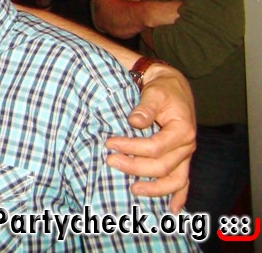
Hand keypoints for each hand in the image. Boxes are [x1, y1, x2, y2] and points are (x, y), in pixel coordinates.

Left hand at [105, 64, 194, 212]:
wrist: (172, 87)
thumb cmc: (163, 89)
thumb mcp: (154, 93)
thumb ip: (145, 108)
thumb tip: (135, 121)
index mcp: (183, 130)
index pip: (156, 147)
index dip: (131, 147)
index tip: (109, 143)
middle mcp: (187, 146)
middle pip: (162, 166)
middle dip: (134, 167)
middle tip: (110, 161)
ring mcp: (185, 155)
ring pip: (175, 180)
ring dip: (154, 188)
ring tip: (132, 189)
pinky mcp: (181, 159)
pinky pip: (183, 181)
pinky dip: (178, 196)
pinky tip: (171, 210)